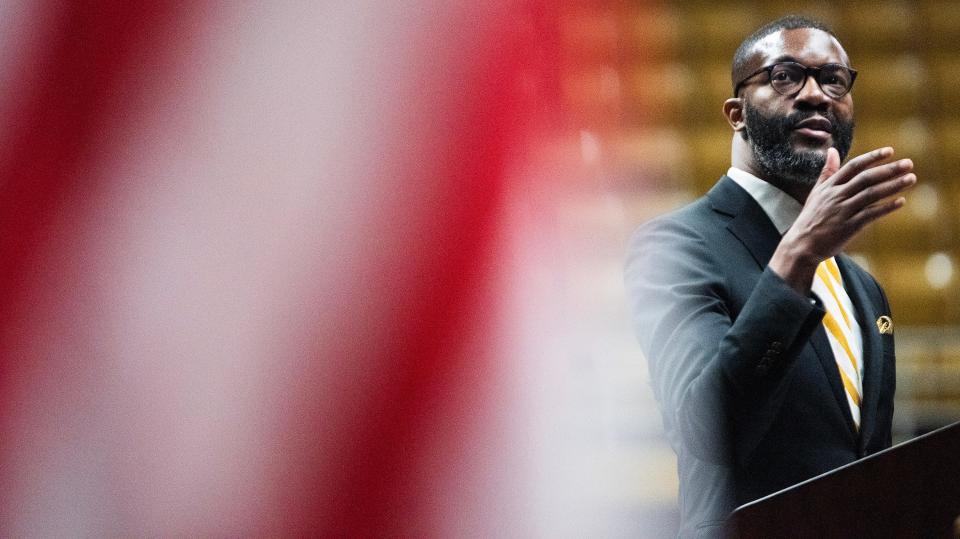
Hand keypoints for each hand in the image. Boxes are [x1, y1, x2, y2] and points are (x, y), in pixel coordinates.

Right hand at [769, 146, 915, 293]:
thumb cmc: (811, 218)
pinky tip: (901, 201)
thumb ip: (827, 172)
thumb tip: (832, 150)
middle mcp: (836, 196)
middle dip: (889, 170)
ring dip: (893, 186)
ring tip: (911, 178)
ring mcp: (843, 211)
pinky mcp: (849, 227)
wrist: (802, 245)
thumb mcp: (816, 192)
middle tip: (908, 163)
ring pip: (871, 194)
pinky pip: (871, 214)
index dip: (872, 157)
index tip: (890, 151)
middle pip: (866, 178)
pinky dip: (886, 207)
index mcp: (829, 186)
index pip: (853, 166)